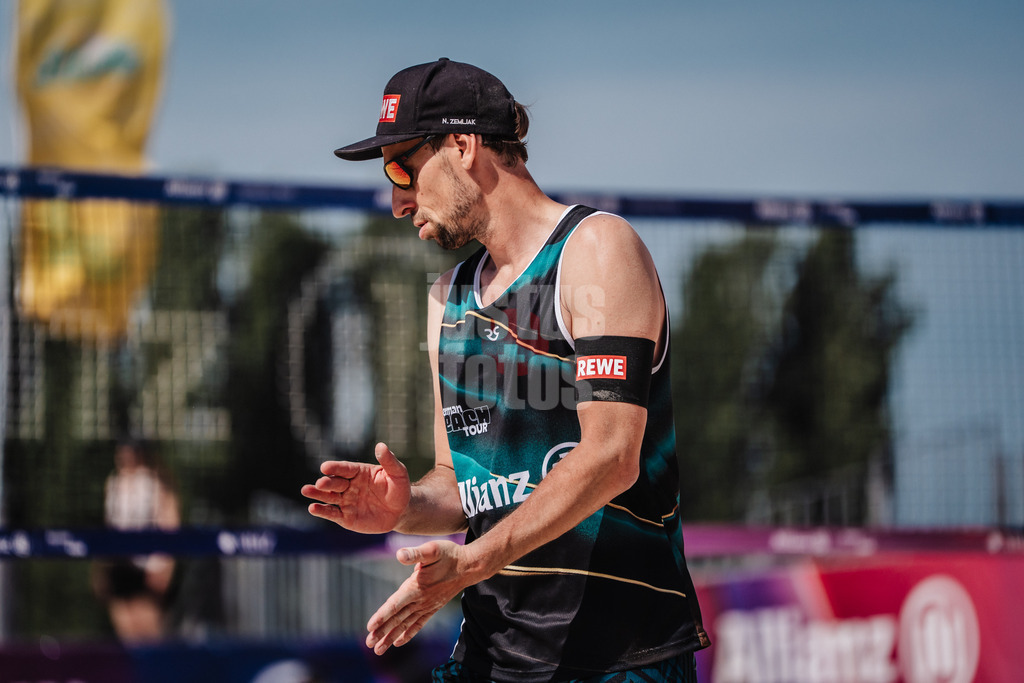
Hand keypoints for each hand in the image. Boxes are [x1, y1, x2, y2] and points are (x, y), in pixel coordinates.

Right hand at [302, 442, 410, 533]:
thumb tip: (381, 445)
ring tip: (306, 491)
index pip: (345, 469)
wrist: (401, 511)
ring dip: (317, 494)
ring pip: (329, 497)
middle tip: (320, 483)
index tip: (325, 467)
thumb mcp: (398, 473)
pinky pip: (332, 514)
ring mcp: (346, 501)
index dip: (335, 468)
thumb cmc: (399, 489)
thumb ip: (389, 461)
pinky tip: (313, 508)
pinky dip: (322, 511)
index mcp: (358, 472)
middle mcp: (348, 485)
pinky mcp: (345, 517)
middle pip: (334, 483)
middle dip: (326, 483)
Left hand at [366, 539, 468, 654]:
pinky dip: (408, 633)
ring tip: (378, 649)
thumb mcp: (432, 550)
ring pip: (406, 624)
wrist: (469, 566)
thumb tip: (399, 555)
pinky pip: (418, 623)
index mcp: (417, 587)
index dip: (382, 615)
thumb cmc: (449, 555)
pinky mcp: (433, 607)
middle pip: (398, 618)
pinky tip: (399, 641)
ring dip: (391, 636)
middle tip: (368, 644)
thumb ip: (415, 554)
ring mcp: (427, 606)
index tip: (370, 627)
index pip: (396, 604)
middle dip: (383, 631)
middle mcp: (421, 600)